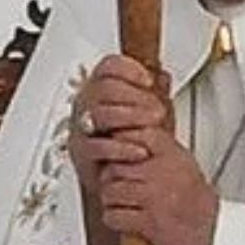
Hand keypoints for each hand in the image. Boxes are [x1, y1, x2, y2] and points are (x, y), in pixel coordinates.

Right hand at [69, 55, 171, 201]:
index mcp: (100, 88)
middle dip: (135, 96)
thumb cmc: (131, 141)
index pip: (108, 67)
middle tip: (158, 109)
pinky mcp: (81, 152)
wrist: (120, 177)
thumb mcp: (147, 114)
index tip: (149, 80)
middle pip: (104, 88)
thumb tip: (163, 77)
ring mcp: (82, 127)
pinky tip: (141, 151)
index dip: (129, 69)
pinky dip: (122, 148)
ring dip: (131, 117)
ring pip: (100, 114)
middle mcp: (87, 104)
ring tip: (154, 125)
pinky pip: (97, 146)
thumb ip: (154, 95)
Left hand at [99, 123, 220, 244]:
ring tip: (118, 203)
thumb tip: (127, 140)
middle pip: (115, 166)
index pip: (136, 135)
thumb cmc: (199, 203)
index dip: (120, 143)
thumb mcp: (185, 164)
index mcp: (173, 155)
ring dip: (110, 200)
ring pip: (111, 191)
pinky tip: (122, 219)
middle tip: (114, 184)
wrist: (214, 234)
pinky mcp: (148, 222)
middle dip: (110, 178)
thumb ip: (159, 151)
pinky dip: (113, 219)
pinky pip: (114, 215)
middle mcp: (162, 173)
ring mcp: (154, 197)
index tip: (118, 154)